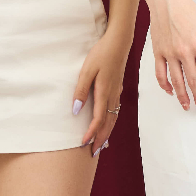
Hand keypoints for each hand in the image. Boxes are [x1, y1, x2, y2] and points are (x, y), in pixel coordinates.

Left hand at [74, 29, 131, 155]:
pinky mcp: (117, 88)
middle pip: (108, 122)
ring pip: (113, 118)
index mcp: (104, 92)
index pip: (98, 118)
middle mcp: (113, 95)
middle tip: (93, 153)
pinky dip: (111, 122)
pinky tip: (108, 124)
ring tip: (100, 144)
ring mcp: (117, 92)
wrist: (119, 42)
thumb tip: (75, 110)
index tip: (83, 144)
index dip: (92, 133)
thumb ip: (80, 90)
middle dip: (101, 138)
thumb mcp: (86, 70)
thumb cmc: (101, 54)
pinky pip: (115, 111)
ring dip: (107, 132)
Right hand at [145, 0, 195, 111]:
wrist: (165, 0)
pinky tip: (171, 91)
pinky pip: (161, 74)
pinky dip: (165, 85)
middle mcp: (185, 52)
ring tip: (187, 106)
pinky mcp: (158, 52)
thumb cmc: (188, 11)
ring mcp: (169, 54)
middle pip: (193, 81)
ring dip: (183, 96)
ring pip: (177, 81)